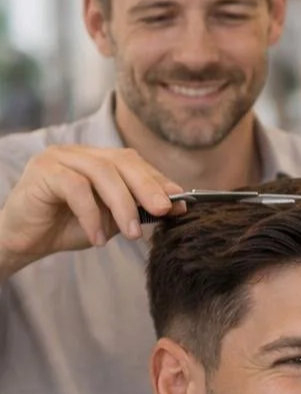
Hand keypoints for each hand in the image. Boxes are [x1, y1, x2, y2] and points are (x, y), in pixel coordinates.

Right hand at [0, 145, 183, 273]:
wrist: (25, 241)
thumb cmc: (69, 228)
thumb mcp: (111, 220)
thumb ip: (137, 210)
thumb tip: (174, 207)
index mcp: (99, 160)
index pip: (134, 163)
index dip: (159, 181)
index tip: (181, 202)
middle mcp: (80, 153)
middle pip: (122, 161)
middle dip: (147, 187)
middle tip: (164, 211)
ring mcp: (60, 157)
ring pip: (102, 173)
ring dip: (123, 205)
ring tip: (132, 234)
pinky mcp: (43, 171)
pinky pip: (76, 188)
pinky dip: (91, 215)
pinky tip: (98, 238)